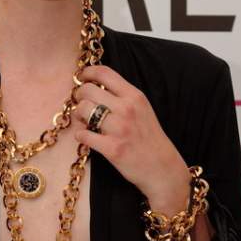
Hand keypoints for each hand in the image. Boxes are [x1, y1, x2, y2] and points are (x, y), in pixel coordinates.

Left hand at [72, 64, 189, 214]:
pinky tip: (86, 137)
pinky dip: (80, 135)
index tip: (82, 78)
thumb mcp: (143, 110)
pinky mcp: (112, 149)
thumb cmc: (150, 139)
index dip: (87, 72)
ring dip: (78, 116)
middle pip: (87, 90)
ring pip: (83, 110)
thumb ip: (123, 97)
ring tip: (84, 122)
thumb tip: (96, 88)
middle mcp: (127, 109)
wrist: (163, 168)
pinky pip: (83, 135)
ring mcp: (119, 129)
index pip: (104, 73)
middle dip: (79, 97)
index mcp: (135, 96)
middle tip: (82, 105)